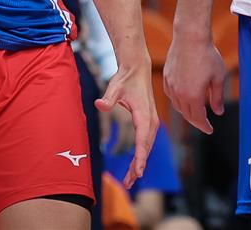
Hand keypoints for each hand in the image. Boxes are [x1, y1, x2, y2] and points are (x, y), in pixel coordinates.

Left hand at [94, 62, 156, 187]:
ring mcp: (151, 121)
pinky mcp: (148, 122)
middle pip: (145, 148)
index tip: (138, 172)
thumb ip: (108, 97)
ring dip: (139, 163)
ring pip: (146, 147)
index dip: (140, 157)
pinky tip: (134, 165)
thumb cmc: (125, 78)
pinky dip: (141, 154)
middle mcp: (151, 120)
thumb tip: (99, 104)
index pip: (142, 140)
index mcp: (144, 114)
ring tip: (129, 179)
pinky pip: (145, 142)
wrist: (137, 68)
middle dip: (138, 166)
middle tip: (128, 183)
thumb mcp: (115, 86)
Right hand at [163, 34, 225, 134]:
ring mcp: (171, 86)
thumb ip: (217, 97)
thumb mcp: (218, 77)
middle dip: (196, 121)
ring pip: (178, 106)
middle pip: (187, 115)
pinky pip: (171, 95)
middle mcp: (179, 94)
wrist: (190, 37)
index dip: (205, 126)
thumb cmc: (207, 55)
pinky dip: (178, 101)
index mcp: (193, 96)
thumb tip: (218, 112)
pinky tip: (184, 98)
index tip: (210, 130)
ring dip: (187, 112)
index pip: (198, 119)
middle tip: (204, 124)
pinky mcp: (166, 77)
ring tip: (195, 112)